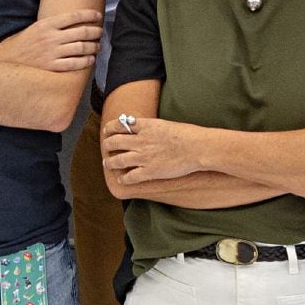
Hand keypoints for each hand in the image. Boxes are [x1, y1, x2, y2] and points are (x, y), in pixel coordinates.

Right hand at [0, 2, 105, 77]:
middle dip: (95, 32)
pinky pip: (74, 64)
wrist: (5, 60)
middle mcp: (51, 37)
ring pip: (81, 48)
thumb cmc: (21, 43)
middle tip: (100, 33)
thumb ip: (52, 25)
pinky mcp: (51, 67)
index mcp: (46, 24)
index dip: (89, 15)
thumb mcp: (35, 28)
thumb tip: (72, 22)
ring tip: (97, 47)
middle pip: (81, 32)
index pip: (74, 16)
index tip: (98, 16)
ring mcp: (52, 53)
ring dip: (93, 47)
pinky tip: (90, 60)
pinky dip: (85, 61)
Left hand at [99, 112, 214, 188]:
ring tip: (107, 164)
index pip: (120, 124)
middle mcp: (141, 140)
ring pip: (118, 160)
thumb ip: (152, 127)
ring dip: (110, 162)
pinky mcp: (149, 171)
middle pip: (115, 142)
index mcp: (146, 126)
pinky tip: (121, 179)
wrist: (198, 147)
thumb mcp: (166, 124)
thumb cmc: (188, 134)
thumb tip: (147, 129)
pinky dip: (123, 179)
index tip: (107, 131)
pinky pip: (130, 177)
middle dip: (107, 145)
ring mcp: (143, 157)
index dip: (111, 128)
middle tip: (106, 148)